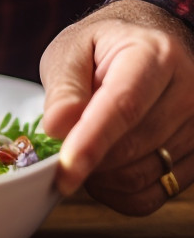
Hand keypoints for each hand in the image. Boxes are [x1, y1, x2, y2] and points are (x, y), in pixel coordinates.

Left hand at [39, 0, 193, 214]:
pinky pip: (153, 195)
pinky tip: (101, 172)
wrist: (148, 42)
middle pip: (132, 148)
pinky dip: (118, 194)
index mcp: (155, 55)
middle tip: (60, 146)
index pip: (123, 108)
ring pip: (141, 176)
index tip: (64, 170)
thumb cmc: (104, 46)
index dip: (91, 143)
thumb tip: (57, 128)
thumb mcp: (72, 50)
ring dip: (100, 176)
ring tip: (82, 149)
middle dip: (87, 158)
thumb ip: (64, 87)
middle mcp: (188, 91)